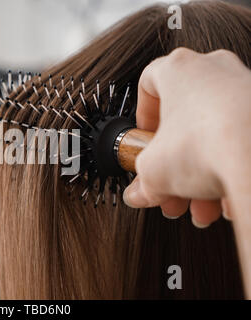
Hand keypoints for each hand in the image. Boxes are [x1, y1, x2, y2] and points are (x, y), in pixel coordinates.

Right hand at [123, 47, 250, 227]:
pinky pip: (241, 141)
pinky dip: (231, 169)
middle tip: (168, 187)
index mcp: (179, 70)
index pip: (148, 83)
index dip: (142, 116)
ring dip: (202, 173)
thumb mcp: (154, 170)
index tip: (143, 140)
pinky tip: (225, 200)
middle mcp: (216, 71)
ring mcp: (246, 88)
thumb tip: (142, 192)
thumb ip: (143, 180)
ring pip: (214, 134)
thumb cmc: (208, 144)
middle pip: (184, 120)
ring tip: (199, 206)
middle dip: (174, 162)